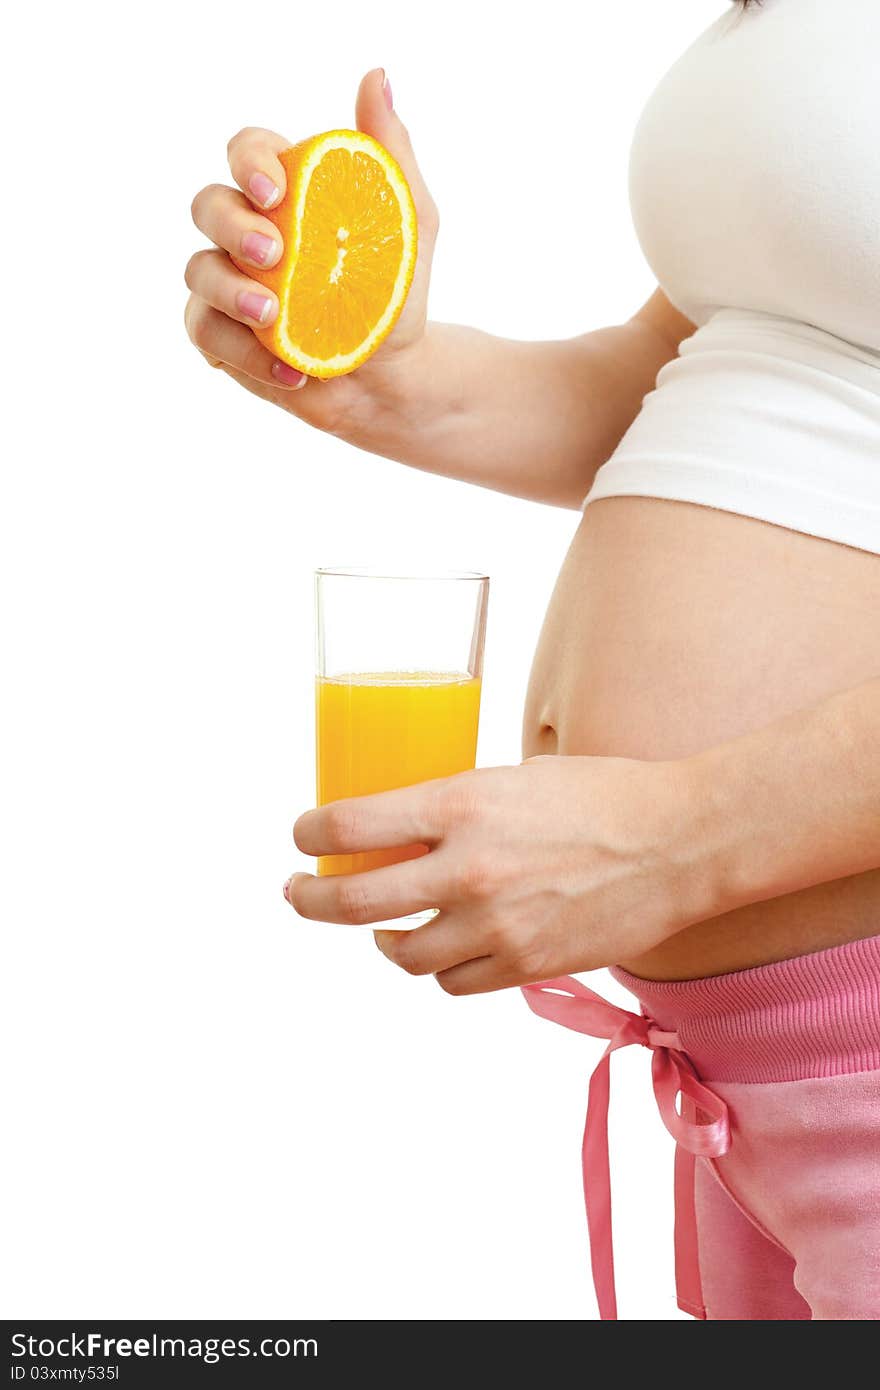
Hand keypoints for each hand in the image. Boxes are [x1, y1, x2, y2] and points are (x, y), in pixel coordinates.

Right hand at [184, 68, 438, 438]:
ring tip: (274, 319)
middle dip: (233, 226)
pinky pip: (207, 335)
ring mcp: (226, 284)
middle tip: (274, 255)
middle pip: (207, 206)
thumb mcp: (410, 222)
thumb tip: (377, 77)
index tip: (277, 191)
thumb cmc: (394, 293)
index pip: (248, 152)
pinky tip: (290, 370)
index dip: (251, 162)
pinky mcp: (220, 337)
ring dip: (231, 294)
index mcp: (282, 192)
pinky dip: (245, 354)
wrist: (391, 375)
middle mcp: (243, 232)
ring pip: (198, 272)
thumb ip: (391, 154)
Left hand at [287, 755, 711, 993]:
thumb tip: (408, 824)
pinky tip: (444, 946)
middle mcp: (470, 867)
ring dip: (382, 940)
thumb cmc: (604, 794)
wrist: (680, 842)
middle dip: (312, 900)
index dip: (311, 832)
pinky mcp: (527, 964)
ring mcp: (497, 924)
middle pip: (356, 901)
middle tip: (300, 894)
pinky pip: (454, 982)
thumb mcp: (516, 775)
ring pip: (403, 954)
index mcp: (463, 802)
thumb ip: (458, 803)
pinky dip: (440, 966)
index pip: (353, 824)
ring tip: (383, 928)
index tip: (302, 836)